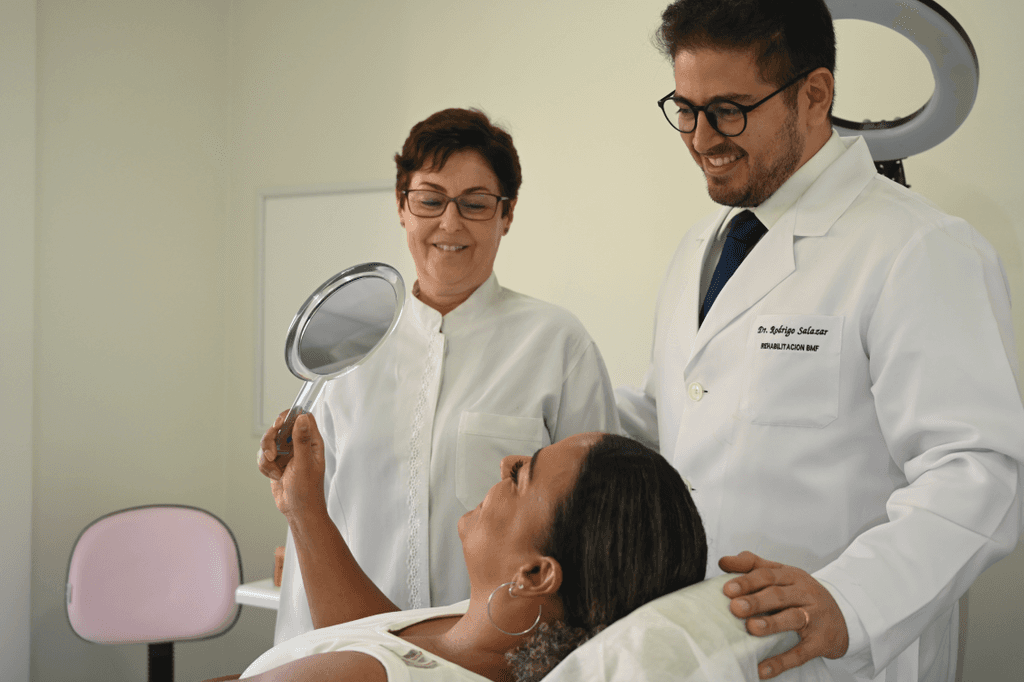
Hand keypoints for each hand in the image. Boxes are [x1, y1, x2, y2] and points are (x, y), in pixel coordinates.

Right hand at [261, 412, 326, 518]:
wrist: (297, 511)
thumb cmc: (307, 491)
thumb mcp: (304, 464)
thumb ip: (301, 440)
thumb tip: (302, 418)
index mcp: (312, 442)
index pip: (302, 416)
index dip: (289, 416)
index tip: (279, 425)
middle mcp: (299, 445)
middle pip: (280, 426)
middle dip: (271, 439)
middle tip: (273, 454)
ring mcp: (287, 453)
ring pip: (269, 441)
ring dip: (267, 456)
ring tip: (276, 470)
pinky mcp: (277, 462)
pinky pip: (263, 456)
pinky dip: (265, 466)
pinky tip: (275, 476)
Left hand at [719, 551, 848, 678]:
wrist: (845, 615)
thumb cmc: (803, 594)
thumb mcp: (783, 575)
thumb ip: (754, 566)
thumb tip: (723, 561)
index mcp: (791, 576)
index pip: (768, 575)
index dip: (747, 581)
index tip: (727, 589)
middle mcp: (804, 594)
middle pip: (779, 595)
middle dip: (756, 600)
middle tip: (735, 607)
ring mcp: (814, 617)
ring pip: (793, 618)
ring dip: (772, 624)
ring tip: (751, 628)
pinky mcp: (821, 642)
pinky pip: (801, 653)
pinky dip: (782, 661)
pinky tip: (763, 669)